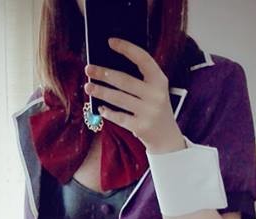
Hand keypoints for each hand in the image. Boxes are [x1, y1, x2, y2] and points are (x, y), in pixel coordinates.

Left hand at [84, 37, 184, 153]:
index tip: (110, 42)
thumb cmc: (156, 109)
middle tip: (88, 69)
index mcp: (160, 81)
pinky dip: (108, 112)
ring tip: (87, 87)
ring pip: (119, 98)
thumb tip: (110, 68)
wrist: (167, 139)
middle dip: (103, 74)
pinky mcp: (141, 127)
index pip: (143, 59)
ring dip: (100, 91)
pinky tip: (101, 108)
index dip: (126, 48)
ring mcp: (149, 112)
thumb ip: (140, 79)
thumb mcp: (155, 91)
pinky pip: (119, 117)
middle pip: (124, 80)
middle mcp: (156, 95)